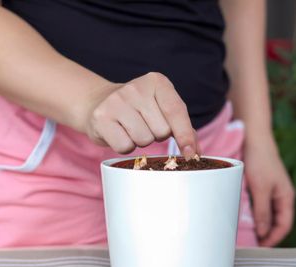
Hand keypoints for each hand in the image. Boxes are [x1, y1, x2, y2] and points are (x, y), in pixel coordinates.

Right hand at [83, 72, 198, 157]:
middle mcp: (136, 88)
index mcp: (157, 81)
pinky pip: (125, 147)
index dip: (185, 135)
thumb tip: (196, 153)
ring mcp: (116, 101)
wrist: (98, 101)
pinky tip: (120, 133)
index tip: (191, 154)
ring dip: (141, 142)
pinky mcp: (101, 118)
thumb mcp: (162, 108)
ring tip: (131, 128)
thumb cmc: (138, 109)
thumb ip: (183, 127)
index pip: (176, 111)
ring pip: (144, 141)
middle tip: (145, 125)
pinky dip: (125, 147)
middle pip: (161, 131)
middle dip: (157, 135)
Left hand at [245, 137, 294, 245]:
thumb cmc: (260, 161)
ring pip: (269, 214)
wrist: (255, 138)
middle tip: (253, 246)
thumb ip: (262, 211)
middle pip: (278, 222)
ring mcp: (273, 191)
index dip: (274, 239)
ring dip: (262, 226)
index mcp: (286, 197)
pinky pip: (263, 206)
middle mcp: (282, 196)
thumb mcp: (260, 189)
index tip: (261, 248)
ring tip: (250, 237)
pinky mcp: (264, 186)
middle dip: (268, 235)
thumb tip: (263, 233)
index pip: (284, 225)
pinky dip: (257, 215)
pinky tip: (247, 219)